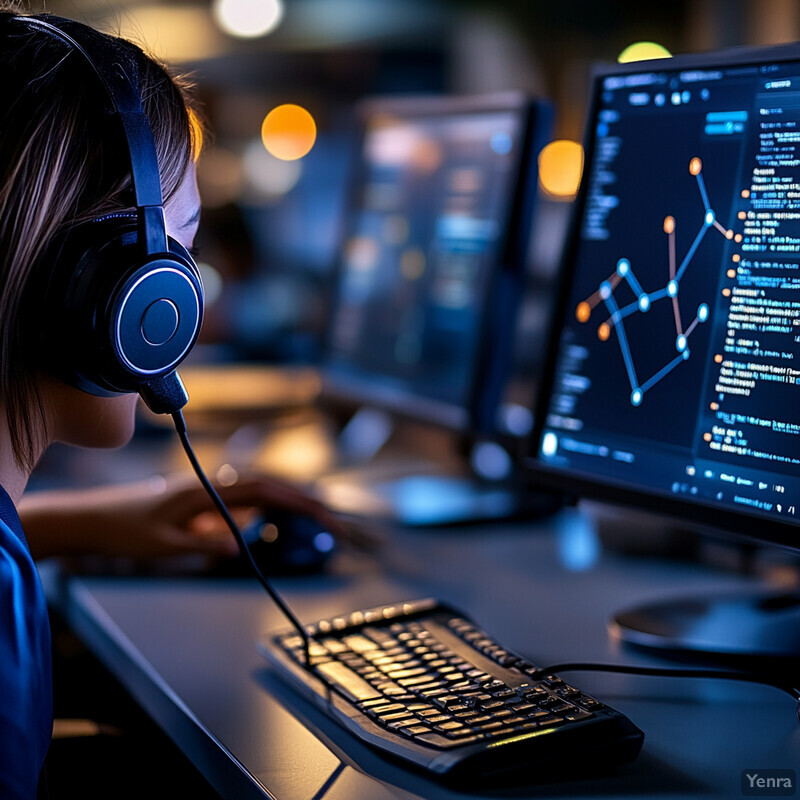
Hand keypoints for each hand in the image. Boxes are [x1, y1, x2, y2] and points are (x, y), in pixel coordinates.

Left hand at [20, 472, 341, 561]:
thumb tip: (238, 545)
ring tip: (317, 517)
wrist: (91, 519)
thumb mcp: (161, 544)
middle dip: (303, 501)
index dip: (295, 499)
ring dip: (288, 501)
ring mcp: (207, 492)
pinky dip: (267, 506)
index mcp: (204, 490)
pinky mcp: (201, 502)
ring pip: (258, 490)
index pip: (260, 490)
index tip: (322, 512)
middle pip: (267, 486)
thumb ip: (200, 543)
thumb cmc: (122, 530)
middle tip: (333, 521)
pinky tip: (274, 517)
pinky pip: (242, 501)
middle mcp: (210, 485)